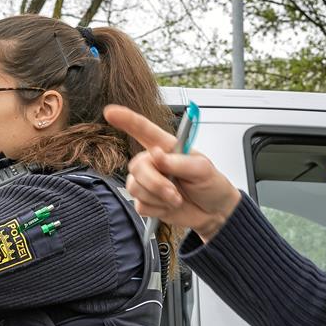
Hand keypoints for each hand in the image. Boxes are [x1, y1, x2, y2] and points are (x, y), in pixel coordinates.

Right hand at [104, 105, 241, 241]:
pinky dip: (157, 209)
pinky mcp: (147, 201)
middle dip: (154, 182)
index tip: (111, 112)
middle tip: (174, 192)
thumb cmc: (211, 186)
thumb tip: (157, 156)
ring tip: (176, 199)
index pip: (144, 130)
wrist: (214, 213)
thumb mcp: (203, 170)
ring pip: (134, 187)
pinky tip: (169, 206)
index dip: (126, 120)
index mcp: (168, 148)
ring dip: (157, 196)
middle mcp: (155, 163)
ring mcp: (149, 183)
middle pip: (137, 166)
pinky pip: (140, 205)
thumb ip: (179, 162)